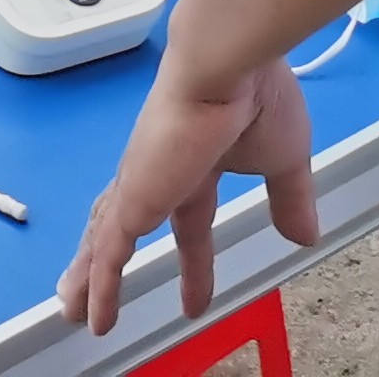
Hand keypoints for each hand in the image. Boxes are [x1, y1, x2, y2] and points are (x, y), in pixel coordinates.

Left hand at [58, 51, 321, 337]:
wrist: (225, 65)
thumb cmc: (257, 99)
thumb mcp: (285, 160)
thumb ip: (290, 199)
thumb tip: (305, 236)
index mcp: (197, 164)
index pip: (190, 223)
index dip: (193, 262)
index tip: (194, 300)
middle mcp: (160, 174)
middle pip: (123, 228)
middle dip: (107, 262)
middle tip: (92, 298)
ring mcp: (142, 186)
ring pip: (104, 240)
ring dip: (89, 278)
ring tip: (74, 311)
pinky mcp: (133, 198)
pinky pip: (108, 253)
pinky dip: (100, 285)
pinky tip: (93, 312)